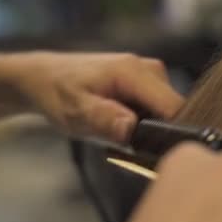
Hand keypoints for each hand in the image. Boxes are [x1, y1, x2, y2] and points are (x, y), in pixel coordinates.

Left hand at [0, 52, 183, 141]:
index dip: (169, 133)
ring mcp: (151, 75)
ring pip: (168, 113)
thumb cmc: (57, 93)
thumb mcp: (75, 111)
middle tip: (126, 147)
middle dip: (158, 133)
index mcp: (134, 72)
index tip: (152, 152)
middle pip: (175, 112)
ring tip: (119, 134)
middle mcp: (150, 69)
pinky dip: (145, 123)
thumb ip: (103, 119)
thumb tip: (131, 129)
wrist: (45, 77)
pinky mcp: (148, 83)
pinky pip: (159, 109)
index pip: (174, 107)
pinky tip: (122, 126)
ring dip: (150, 130)